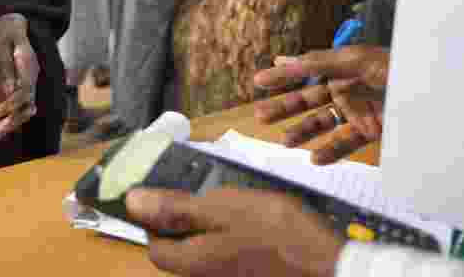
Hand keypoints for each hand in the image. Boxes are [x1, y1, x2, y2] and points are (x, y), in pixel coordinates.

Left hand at [0, 13, 38, 146]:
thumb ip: (5, 64)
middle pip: (24, 108)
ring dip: (3, 127)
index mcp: (28, 65)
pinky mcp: (18, 91)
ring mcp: (27, 86)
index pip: (23, 92)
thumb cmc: (4, 31)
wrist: (12, 26)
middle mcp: (31, 78)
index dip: (8, 106)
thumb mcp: (0, 42)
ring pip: (20, 113)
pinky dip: (1, 121)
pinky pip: (13, 110)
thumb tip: (11, 90)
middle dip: (6, 124)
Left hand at [126, 187, 344, 276]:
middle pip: (180, 255)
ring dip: (211, 231)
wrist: (332, 267)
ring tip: (233, 206)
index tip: (168, 196)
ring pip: (206, 256)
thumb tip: (131, 203)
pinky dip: (232, 241)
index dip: (154, 221)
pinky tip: (253, 225)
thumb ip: (176, 208)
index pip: (155, 249)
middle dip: (185, 225)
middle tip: (205, 197)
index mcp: (194, 262)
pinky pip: (229, 259)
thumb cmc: (277, 233)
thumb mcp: (223, 207)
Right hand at [254, 46, 389, 164]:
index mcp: (340, 67)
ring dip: (303, 131)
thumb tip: (282, 59)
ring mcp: (357, 111)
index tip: (257, 82)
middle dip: (285, 108)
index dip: (283, 77)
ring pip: (323, 123)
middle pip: (308, 100)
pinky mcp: (371, 131)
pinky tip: (315, 159)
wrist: (434, 91)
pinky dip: (330, 151)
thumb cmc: (394, 66)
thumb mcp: (354, 60)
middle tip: (260, 117)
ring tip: (285, 142)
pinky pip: (346, 142)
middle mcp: (345, 88)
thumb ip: (319, 63)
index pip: (305, 72)